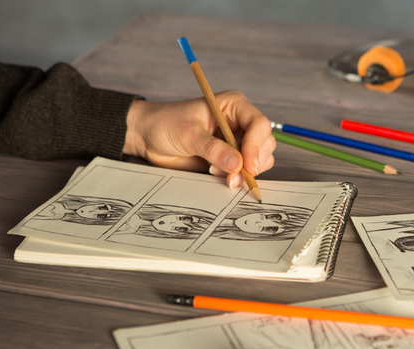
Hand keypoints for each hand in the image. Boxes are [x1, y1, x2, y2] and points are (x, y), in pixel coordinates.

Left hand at [123, 91, 274, 187]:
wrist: (147, 137)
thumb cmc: (165, 124)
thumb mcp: (188, 134)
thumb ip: (213, 149)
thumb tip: (238, 164)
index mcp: (234, 106)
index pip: (259, 124)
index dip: (256, 145)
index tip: (247, 165)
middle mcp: (240, 122)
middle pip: (266, 143)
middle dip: (252, 162)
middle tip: (231, 175)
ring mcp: (237, 141)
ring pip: (261, 159)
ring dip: (245, 172)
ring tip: (217, 172)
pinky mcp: (231, 158)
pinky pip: (247, 171)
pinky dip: (239, 177)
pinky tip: (220, 176)